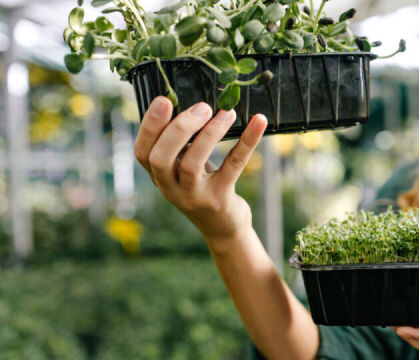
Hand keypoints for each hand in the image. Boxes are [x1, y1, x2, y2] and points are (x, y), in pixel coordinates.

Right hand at [134, 96, 267, 249]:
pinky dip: (247, 141)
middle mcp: (171, 188)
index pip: (142, 152)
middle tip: (201, 107)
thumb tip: (191, 102)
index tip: (163, 100)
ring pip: (191, 164)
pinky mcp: (220, 199)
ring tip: (226, 113)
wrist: (223, 228)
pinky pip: (233, 166)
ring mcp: (194, 196)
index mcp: (159, 176)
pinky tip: (259, 122)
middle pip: (161, 158)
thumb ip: (181, 144)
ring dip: (209, 134)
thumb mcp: (184, 168)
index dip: (149, 126)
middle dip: (178, 129)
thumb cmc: (202, 187)